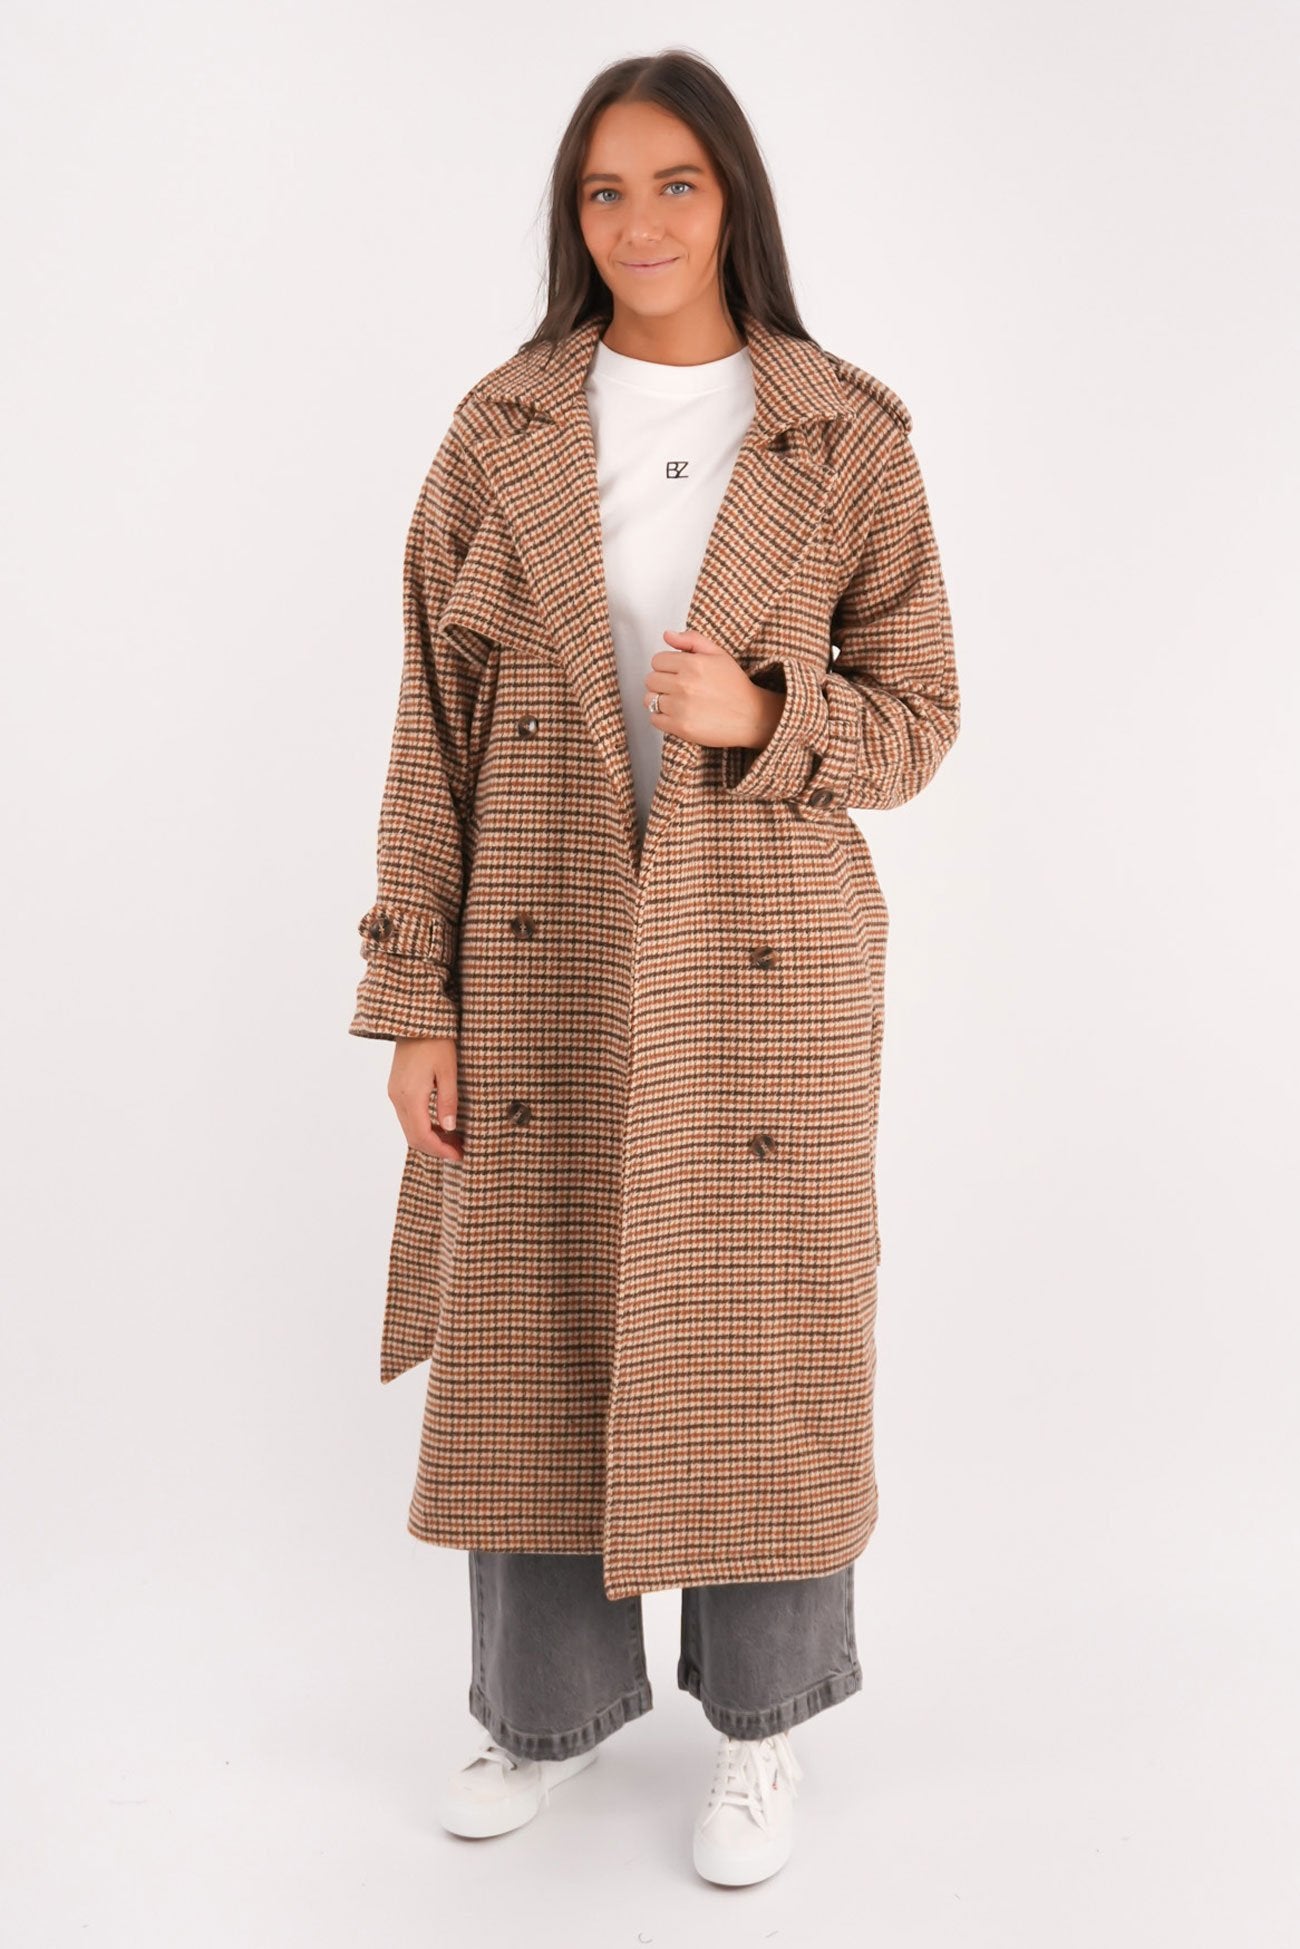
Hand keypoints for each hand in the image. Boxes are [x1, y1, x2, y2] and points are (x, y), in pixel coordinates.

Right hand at [388, 1035, 463, 1160]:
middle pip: (413, 1137)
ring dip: (430, 1138)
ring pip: (409, 1128)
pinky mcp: (396, 1088)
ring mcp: (394, 1093)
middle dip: (436, 1148)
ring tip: (454, 1140)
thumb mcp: (448, 1070)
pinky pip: (407, 1116)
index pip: (422, 1136)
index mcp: (410, 1096)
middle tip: (460, 1151)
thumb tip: (449, 1129)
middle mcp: (397, 1098)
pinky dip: (423, 1126)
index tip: (459, 1155)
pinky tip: (441, 1124)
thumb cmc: (436, 1041)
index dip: (440, 1150)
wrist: (414, 1019)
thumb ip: (448, 1101)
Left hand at [645, 629, 785, 751]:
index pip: (657, 661)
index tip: (677, 672)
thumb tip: (667, 635)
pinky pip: (654, 719)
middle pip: (650, 680)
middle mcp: (684, 684)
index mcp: (692, 664)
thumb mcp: (718, 654)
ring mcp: (680, 707)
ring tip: (678, 702)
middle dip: (662, 682)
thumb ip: (691, 640)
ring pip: (649, 699)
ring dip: (660, 700)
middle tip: (678, 688)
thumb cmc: (735, 686)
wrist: (751, 716)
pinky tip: (677, 714)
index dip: (666, 666)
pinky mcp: (680, 727)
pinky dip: (662, 717)